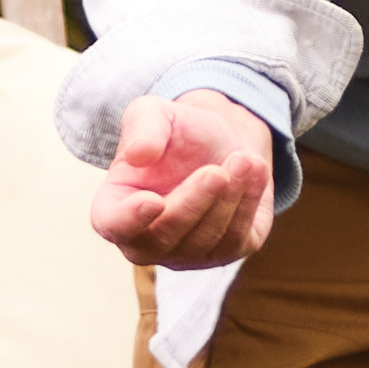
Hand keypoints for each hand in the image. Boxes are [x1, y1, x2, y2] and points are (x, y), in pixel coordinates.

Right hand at [91, 89, 282, 268]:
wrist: (222, 140)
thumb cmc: (178, 132)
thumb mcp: (155, 113)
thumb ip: (143, 127)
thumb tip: (139, 154)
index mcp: (116, 206)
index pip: (113, 225)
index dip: (131, 219)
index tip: (154, 201)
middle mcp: (145, 240)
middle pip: (163, 239)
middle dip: (194, 203)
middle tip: (218, 171)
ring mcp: (185, 254)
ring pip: (204, 242)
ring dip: (227, 200)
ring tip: (245, 159)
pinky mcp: (225, 253)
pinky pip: (236, 240)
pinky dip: (248, 204)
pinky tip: (255, 171)